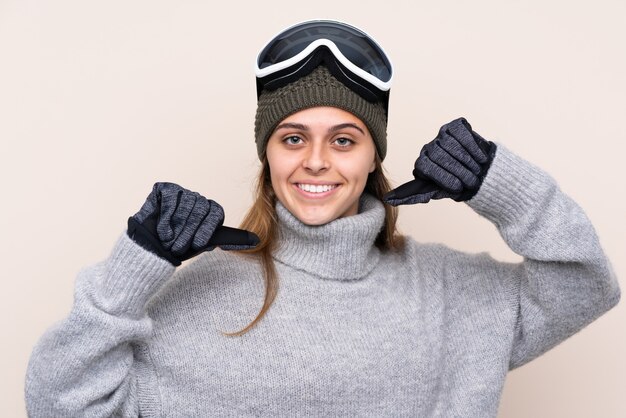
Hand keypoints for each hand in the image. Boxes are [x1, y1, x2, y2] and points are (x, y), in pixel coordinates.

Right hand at [127, 182, 258, 265]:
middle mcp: (197, 198)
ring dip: (176, 226)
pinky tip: (161, 227)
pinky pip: (170, 199)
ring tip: (169, 237)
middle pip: (201, 208)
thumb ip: (232, 239)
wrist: (152, 249)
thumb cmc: (179, 246)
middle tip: (179, 244)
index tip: (197, 244)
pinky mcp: (163, 188)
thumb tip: (258, 240)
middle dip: (188, 231)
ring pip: (186, 204)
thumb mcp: (207, 243)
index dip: (205, 230)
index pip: (216, 212)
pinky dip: (165, 217)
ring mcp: (180, 191)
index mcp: (210, 208)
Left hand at [384, 117, 495, 204]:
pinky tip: (480, 157)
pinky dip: (473, 146)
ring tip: (477, 170)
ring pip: (451, 143)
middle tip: (471, 181)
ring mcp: (442, 134)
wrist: (483, 175)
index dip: (444, 178)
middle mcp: (429, 147)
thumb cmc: (459, 184)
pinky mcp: (456, 125)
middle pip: (438, 154)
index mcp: (421, 162)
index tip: (458, 188)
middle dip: (458, 171)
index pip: (424, 166)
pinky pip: (462, 133)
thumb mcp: (437, 192)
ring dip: (468, 160)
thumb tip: (388, 199)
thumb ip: (415, 194)